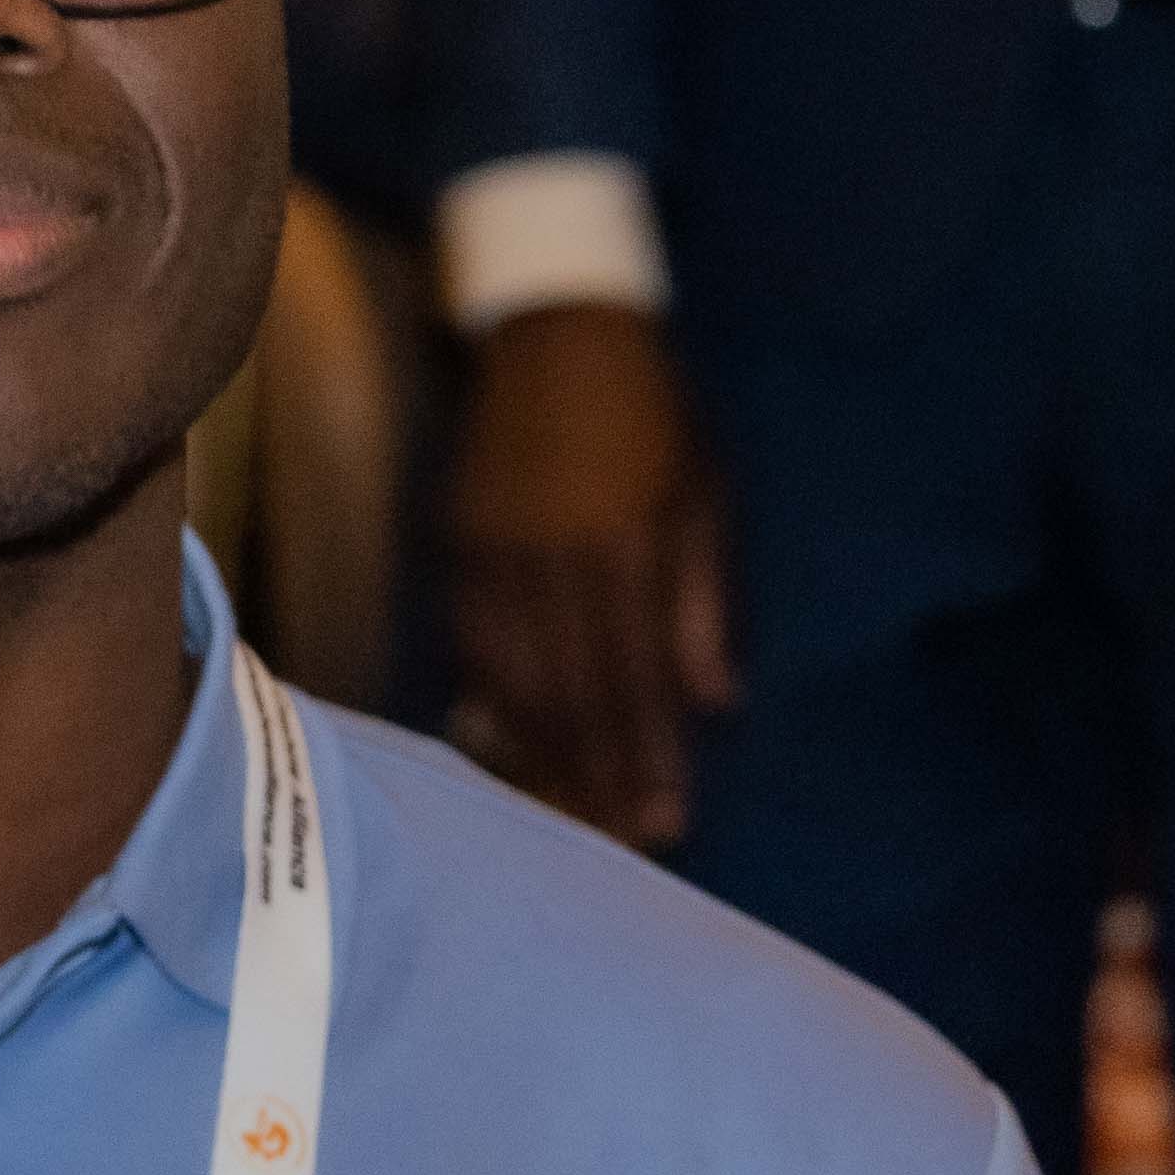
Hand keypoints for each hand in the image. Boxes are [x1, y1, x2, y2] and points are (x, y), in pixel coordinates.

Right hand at [449, 302, 736, 847]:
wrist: (555, 331)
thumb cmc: (651, 410)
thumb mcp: (702, 489)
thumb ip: (704, 598)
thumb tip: (717, 702)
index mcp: (622, 544)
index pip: (635, 676)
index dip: (647, 756)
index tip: (663, 821)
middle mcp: (551, 560)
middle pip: (572, 694)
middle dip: (597, 776)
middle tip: (615, 843)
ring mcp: (493, 558)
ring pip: (514, 680)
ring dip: (543, 755)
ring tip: (567, 815)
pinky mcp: (457, 551)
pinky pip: (472, 648)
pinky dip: (490, 705)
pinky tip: (506, 748)